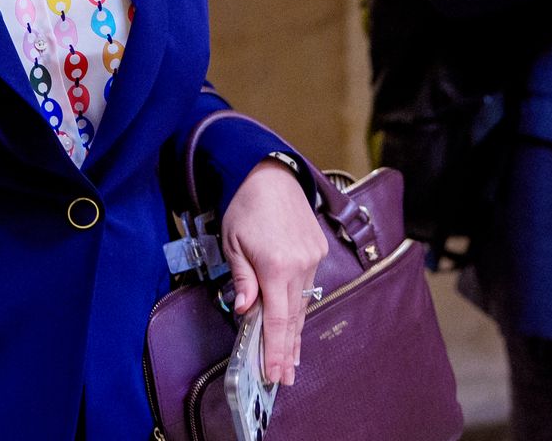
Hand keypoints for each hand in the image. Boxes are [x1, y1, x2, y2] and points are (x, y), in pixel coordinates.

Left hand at [220, 159, 328, 385]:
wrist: (271, 174)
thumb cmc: (245, 206)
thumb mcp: (233, 244)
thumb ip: (243, 280)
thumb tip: (247, 311)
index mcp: (277, 266)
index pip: (278, 320)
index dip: (276, 350)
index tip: (275, 374)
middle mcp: (301, 266)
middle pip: (294, 318)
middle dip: (288, 351)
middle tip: (284, 378)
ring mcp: (313, 258)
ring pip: (303, 304)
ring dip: (295, 332)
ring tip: (291, 360)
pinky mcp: (318, 250)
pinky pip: (308, 286)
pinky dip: (300, 306)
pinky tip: (295, 323)